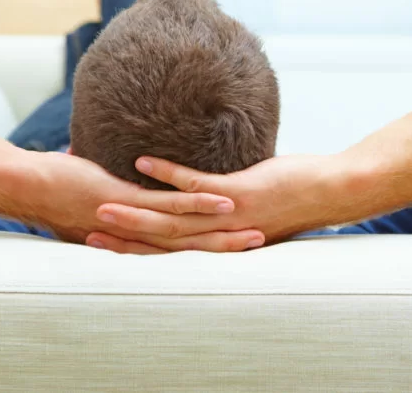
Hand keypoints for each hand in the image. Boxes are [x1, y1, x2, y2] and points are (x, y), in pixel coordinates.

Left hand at [18, 151, 265, 252]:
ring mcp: (132, 218)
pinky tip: (222, 201)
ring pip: (184, 230)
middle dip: (225, 248)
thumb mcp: (92, 199)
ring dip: (220, 232)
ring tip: (253, 232)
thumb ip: (113, 199)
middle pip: (188, 248)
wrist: (27, 186)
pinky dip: (197, 203)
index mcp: (129, 239)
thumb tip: (121, 186)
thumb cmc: (55, 190)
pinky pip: (168, 204)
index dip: (206, 252)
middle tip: (259, 244)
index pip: (175, 250)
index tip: (235, 250)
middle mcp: (134, 236)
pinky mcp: (125, 200)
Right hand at [86, 154, 349, 252]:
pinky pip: (195, 184)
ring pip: (170, 216)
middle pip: (159, 239)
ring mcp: (224, 216)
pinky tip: (143, 161)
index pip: (163, 250)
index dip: (130, 247)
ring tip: (101, 202)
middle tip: (84, 229)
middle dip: (121, 234)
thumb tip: (195, 201)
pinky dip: (167, 173)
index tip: (97, 241)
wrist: (327, 194)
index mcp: (213, 242)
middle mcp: (215, 235)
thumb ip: (217, 210)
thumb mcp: (245, 211)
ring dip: (133, 210)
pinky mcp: (237, 194)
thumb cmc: (287, 199)